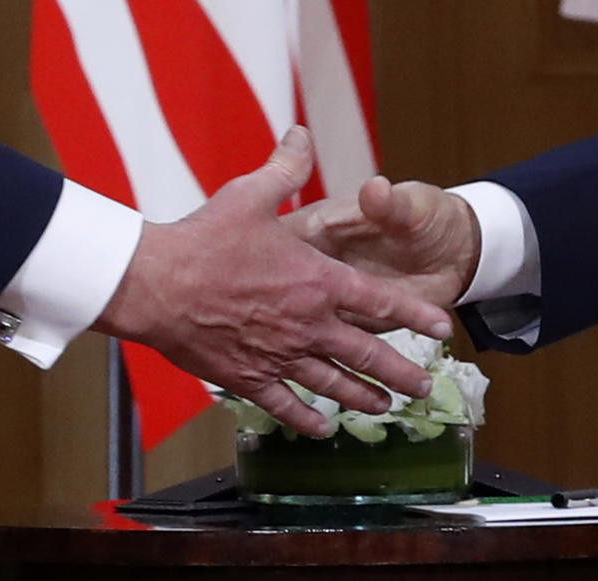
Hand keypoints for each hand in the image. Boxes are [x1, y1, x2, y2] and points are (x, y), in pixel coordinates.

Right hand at [93, 127, 453, 436]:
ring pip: (334, 385)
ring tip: (386, 408)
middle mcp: (308, 324)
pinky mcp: (248, 378)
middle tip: (424, 387)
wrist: (155, 285)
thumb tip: (301, 133)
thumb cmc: (203, 240)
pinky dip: (305, 419)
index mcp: (317, 281)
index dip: (416, 316)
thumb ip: (285, 167)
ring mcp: (280, 355)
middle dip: (401, 373)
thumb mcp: (250, 195)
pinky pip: (285, 404)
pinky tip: (321, 429)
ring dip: (364, 398)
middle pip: (367, 356)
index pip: (382, 303)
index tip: (442, 329)